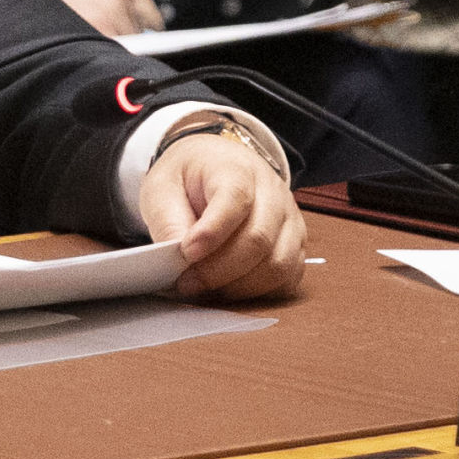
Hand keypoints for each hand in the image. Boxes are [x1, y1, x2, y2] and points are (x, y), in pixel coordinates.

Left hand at [138, 126, 305, 302]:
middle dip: (219, 270)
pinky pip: (287, 278)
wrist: (216, 166)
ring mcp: (289, 220)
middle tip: (187, 282)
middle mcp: (272, 192)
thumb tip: (177, 262)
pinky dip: (258, 292)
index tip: (186, 254)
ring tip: (206, 287)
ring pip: (277, 265)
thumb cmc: (190, 180)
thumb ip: (168, 223)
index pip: (235, 200)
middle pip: (259, 239)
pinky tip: (229, 287)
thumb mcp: (162, 189)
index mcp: (237, 170)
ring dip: (238, 286)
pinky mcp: (296, 244)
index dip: (211, 233)